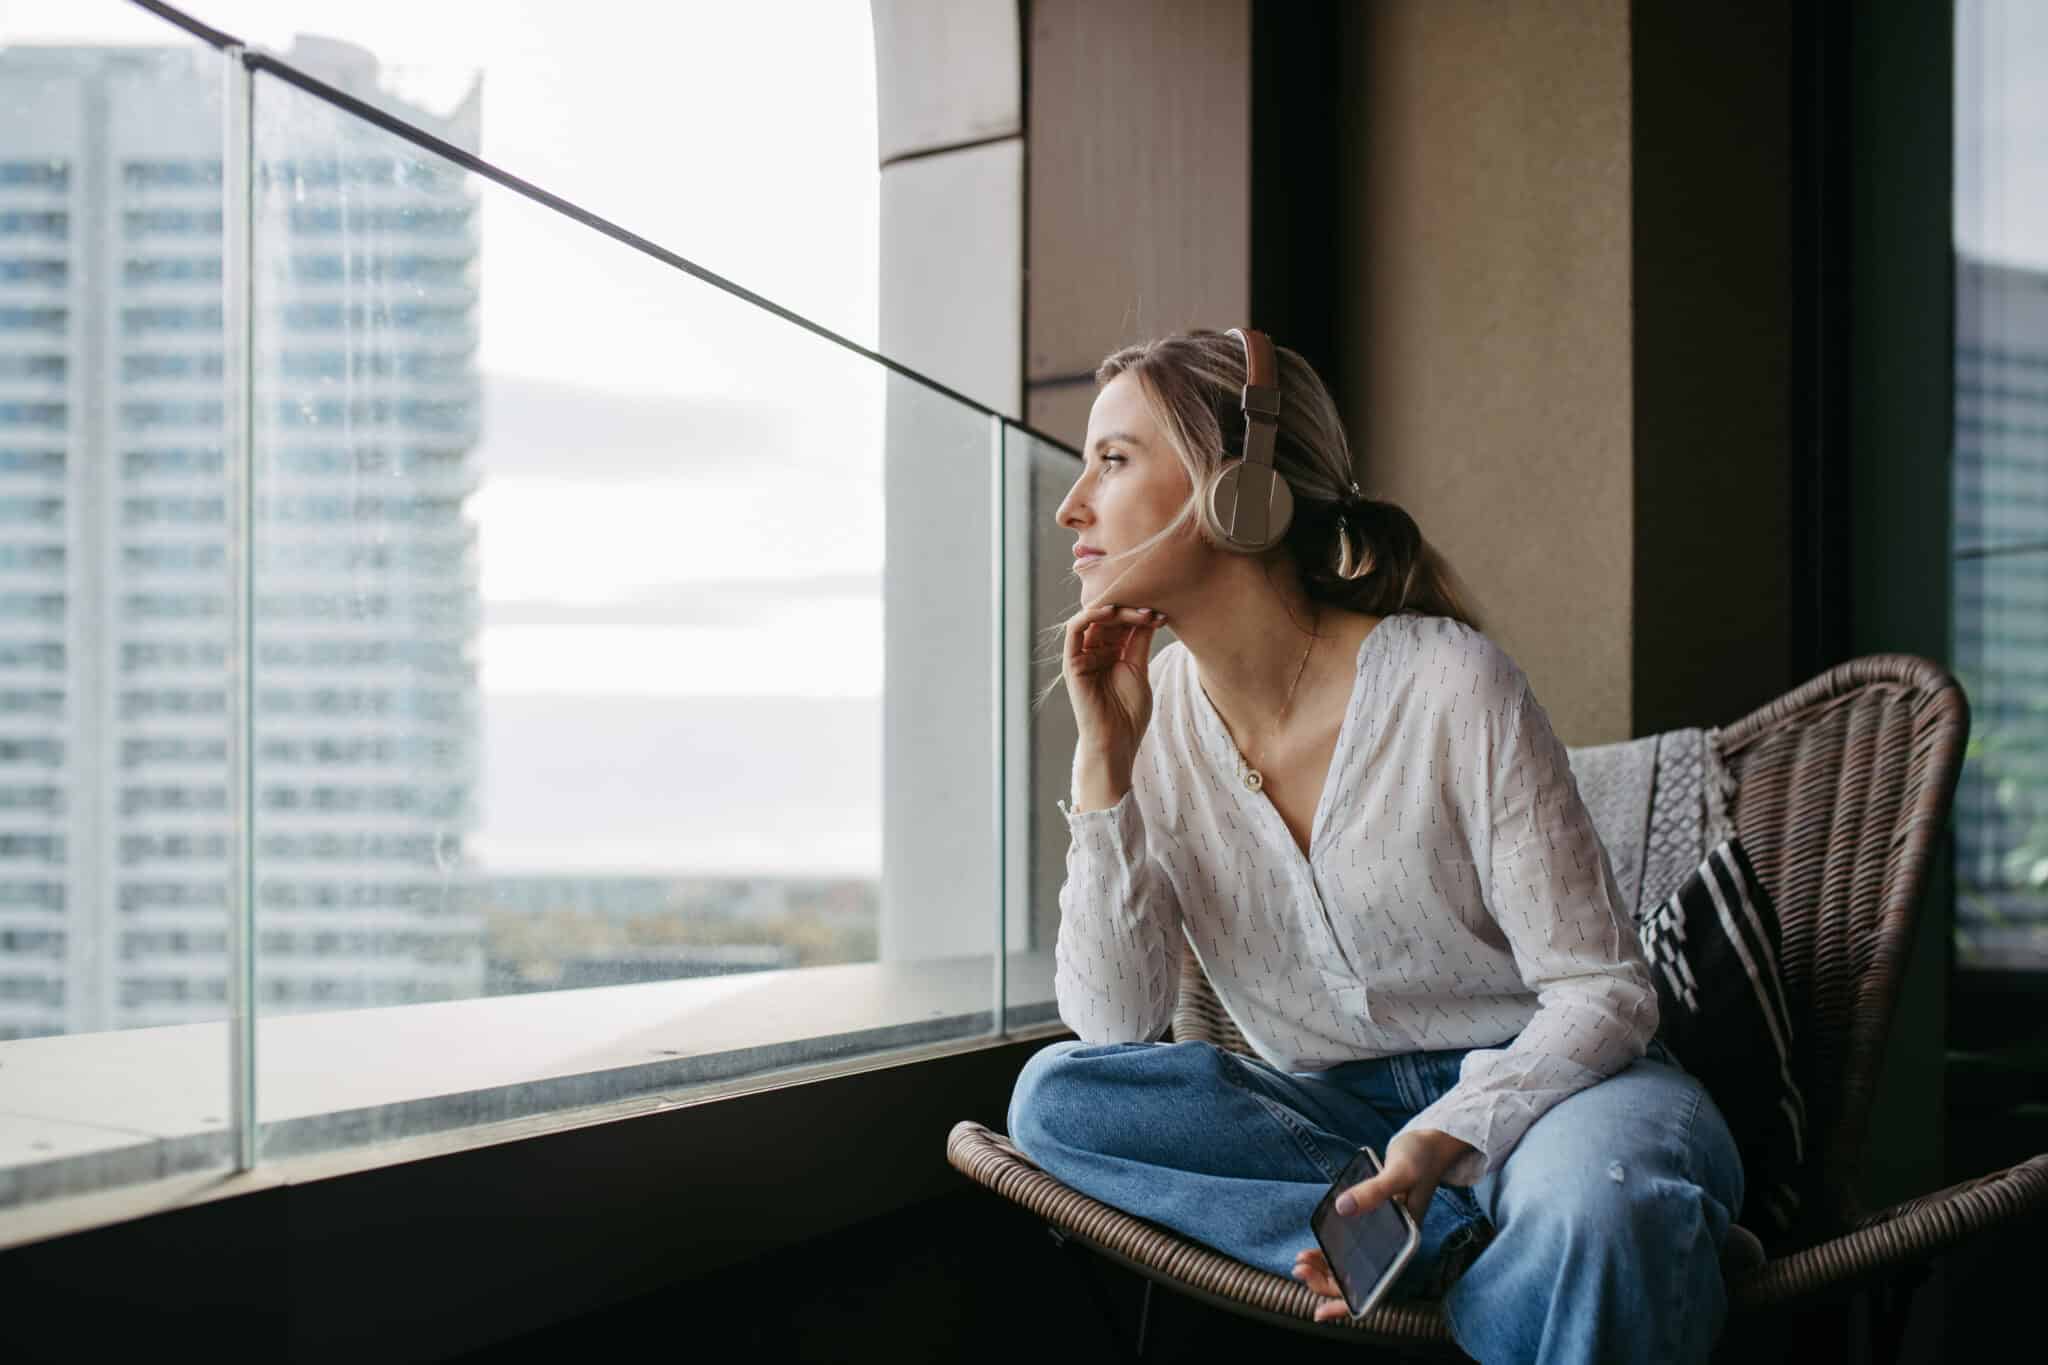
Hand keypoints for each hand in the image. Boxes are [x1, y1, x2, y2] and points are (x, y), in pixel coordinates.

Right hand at [1061, 600, 1166, 765]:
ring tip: (1138, 611)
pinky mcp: (1072, 662)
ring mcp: (1082, 656)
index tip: (1163, 615)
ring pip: (1094, 618)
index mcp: (1112, 653)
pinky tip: (1111, 611)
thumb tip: (1151, 612)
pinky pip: (1075, 630)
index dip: (1140, 614)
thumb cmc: (1129, 712)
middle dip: (1132, 610)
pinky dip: (1090, 615)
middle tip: (1153, 610)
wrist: (1115, 741)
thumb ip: (1139, 640)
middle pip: (1110, 618)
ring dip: (1116, 610)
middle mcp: (1095, 651)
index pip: (1123, 623)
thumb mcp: (1139, 668)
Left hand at [1291, 1128, 1475, 1323]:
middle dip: (1326, 1282)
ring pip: (1352, 1267)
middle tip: (1298, 1268)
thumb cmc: (1420, 1158)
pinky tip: (1313, 1251)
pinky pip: (1351, 1249)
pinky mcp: (1376, 1225)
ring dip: (1325, 1270)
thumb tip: (1343, 1208)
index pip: (1375, 1287)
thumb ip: (1374, 1191)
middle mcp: (1394, 1247)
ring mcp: (1384, 1238)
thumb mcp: (1399, 1172)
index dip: (1347, 1304)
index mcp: (1404, 1244)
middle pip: (1359, 1281)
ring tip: (1300, 1262)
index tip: (1320, 1311)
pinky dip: (1331, 1254)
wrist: (1431, 1144)